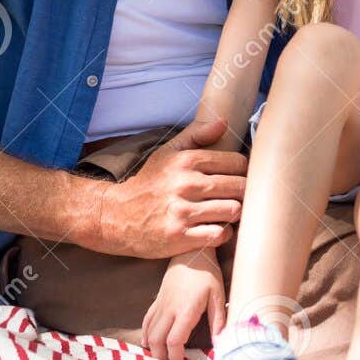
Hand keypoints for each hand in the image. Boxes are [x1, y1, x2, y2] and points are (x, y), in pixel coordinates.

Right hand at [87, 118, 245, 258]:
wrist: (117, 215)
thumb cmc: (148, 183)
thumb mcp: (166, 152)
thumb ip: (196, 134)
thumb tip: (222, 122)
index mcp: (186, 161)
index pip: (236, 162)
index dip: (242, 170)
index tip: (237, 176)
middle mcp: (186, 184)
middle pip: (239, 187)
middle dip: (242, 192)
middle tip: (236, 196)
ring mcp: (183, 212)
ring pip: (233, 211)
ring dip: (234, 212)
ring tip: (227, 211)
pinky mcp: (180, 237)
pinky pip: (219, 235)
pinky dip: (222, 233)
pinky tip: (215, 227)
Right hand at [143, 249, 225, 359]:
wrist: (192, 251)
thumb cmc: (208, 273)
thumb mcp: (218, 295)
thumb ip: (218, 320)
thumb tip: (220, 343)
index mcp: (185, 309)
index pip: (174, 341)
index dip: (176, 358)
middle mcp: (169, 309)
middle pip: (157, 341)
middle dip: (162, 358)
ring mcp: (161, 304)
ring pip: (149, 332)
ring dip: (153, 349)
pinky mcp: (157, 299)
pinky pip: (147, 320)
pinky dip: (146, 334)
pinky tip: (148, 343)